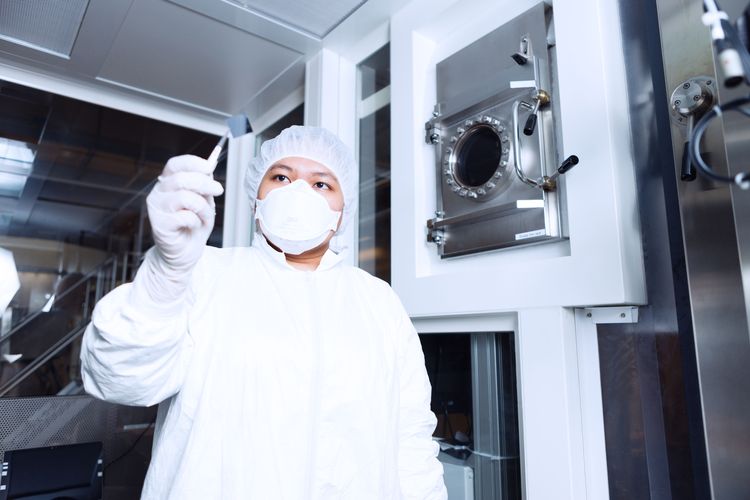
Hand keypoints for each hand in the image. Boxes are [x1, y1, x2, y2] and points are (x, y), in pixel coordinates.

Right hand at [146, 155, 223, 273]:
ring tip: (205, 216)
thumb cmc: (193, 226)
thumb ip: (204, 186)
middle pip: (181, 178)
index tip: (209, 166)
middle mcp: (158, 193)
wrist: (184, 254)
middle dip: (205, 183)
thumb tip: (209, 168)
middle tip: (219, 190)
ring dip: (202, 207)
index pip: (175, 165)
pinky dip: (196, 221)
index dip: (192, 162)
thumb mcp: (204, 202)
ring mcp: (157, 209)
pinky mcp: (159, 225)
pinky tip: (195, 226)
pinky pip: (184, 216)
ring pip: (184, 197)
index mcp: (168, 183)